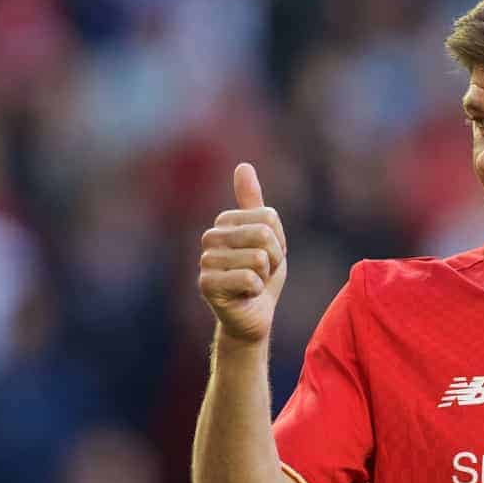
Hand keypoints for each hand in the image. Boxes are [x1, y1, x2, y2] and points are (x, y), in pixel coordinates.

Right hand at [200, 163, 288, 342]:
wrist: (253, 316)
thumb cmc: (261, 276)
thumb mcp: (267, 237)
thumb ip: (255, 204)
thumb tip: (243, 165)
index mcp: (224, 222)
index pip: (268, 218)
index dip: (277, 242)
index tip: (267, 257)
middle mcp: (210, 238)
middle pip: (263, 235)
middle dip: (273, 259)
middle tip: (260, 273)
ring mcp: (205, 261)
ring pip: (258, 258)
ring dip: (264, 276)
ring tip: (252, 284)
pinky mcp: (206, 285)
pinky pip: (249, 279)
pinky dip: (255, 291)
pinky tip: (244, 296)